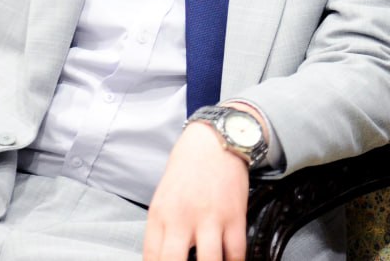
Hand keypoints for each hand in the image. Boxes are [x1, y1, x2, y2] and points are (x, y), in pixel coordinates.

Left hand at [142, 120, 249, 260]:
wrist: (213, 140)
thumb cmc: (187, 168)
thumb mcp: (163, 197)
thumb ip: (163, 229)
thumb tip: (165, 257)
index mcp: (160, 214)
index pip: (152, 258)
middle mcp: (182, 218)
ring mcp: (209, 218)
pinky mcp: (234, 216)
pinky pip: (236, 253)